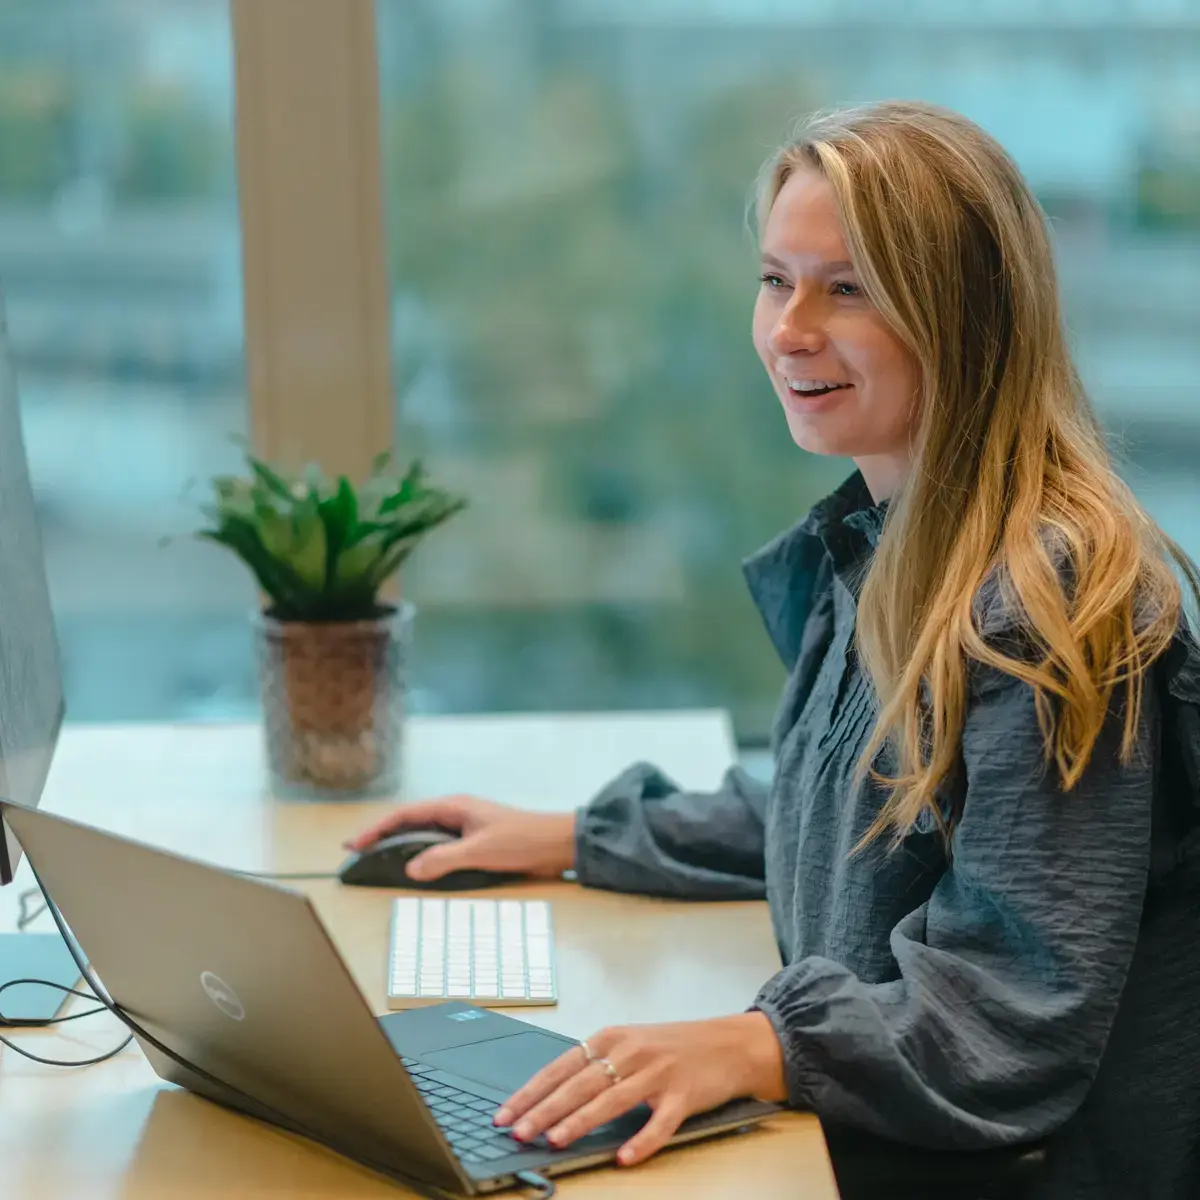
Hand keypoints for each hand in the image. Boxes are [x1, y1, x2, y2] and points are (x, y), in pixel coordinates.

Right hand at [344, 795, 576, 882]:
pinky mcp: (474, 840)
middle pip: (410, 822)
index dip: (377, 828)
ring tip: (379, 859)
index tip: (355, 843)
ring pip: (424, 834)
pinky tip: (416, 868)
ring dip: (401, 845)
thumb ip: (443, 859)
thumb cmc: (521, 841)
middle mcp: (456, 813)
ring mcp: (465, 826)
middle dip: (383, 835)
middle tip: (358, 852)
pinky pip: (439, 845)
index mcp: (454, 806)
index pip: (405, 815)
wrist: (556, 843)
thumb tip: (410, 868)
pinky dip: (421, 854)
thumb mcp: (479, 851)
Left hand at [492, 1013, 786, 1165]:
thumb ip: (596, 1066)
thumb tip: (550, 1099)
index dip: (531, 1092)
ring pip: (611, 1100)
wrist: (729, 1043)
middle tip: (520, 1131)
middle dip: (545, 1109)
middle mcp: (631, 1051)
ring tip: (555, 1141)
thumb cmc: (672, 1047)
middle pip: (580, 1084)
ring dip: (580, 1121)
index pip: (561, 1067)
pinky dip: (641, 1141)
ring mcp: (658, 1072)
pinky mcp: (684, 1095)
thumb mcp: (630, 1044)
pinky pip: (659, 1122)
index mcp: (611, 1038)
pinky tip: (624, 1157)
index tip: (504, 1114)